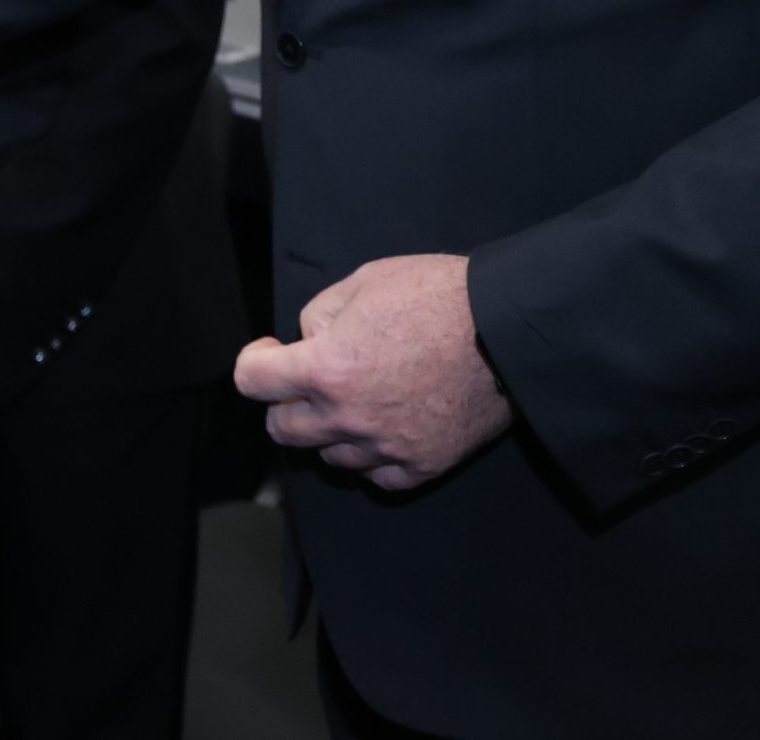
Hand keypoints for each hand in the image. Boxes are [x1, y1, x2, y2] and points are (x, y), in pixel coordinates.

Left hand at [233, 254, 510, 491]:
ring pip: (328, 457)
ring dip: (329, 429)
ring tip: (354, 398)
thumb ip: (320, 316)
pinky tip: (381, 426)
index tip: (269, 352)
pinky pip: (376, 477)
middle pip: (282, 429)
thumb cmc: (435, 296)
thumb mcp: (361, 282)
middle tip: (306, 378)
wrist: (507, 330)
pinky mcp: (422, 466)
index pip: (253, 382)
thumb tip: (309, 342)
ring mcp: (385, 448)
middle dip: (284, 400)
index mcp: (326, 369)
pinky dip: (370, 456)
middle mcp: (348, 417)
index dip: (255, 361)